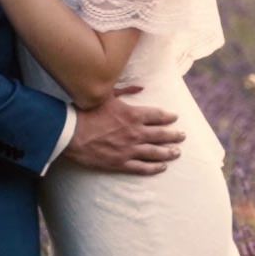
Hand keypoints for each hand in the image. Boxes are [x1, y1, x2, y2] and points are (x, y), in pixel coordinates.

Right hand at [62, 86, 184, 174]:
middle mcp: (135, 133)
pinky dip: (154, 168)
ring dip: (168, 153)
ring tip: (177, 153)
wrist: (71, 133)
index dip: (168, 117)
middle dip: (174, 135)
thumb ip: (126, 91)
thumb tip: (141, 87)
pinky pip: (142, 167)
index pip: (158, 116)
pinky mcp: (121, 163)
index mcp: (133, 115)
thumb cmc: (87, 112)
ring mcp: (129, 149)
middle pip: (161, 135)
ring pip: (155, 152)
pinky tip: (162, 167)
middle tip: (182, 136)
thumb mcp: (107, 95)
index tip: (175, 118)